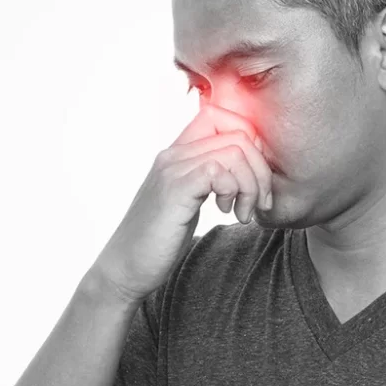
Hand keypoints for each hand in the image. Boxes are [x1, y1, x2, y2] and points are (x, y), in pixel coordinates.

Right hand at [88, 104, 272, 303]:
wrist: (125, 268)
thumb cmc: (159, 240)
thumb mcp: (188, 202)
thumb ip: (208, 180)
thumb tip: (245, 171)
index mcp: (177, 153)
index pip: (221, 116)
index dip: (250, 143)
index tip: (254, 178)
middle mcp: (173, 154)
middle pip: (237, 133)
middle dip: (260, 170)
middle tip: (259, 203)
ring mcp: (172, 170)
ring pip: (234, 152)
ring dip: (251, 185)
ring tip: (243, 213)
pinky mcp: (174, 190)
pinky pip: (218, 172)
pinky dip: (234, 192)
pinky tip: (227, 213)